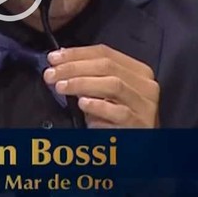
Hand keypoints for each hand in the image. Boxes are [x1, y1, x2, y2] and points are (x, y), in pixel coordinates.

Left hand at [43, 45, 159, 127]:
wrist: (138, 146)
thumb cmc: (118, 118)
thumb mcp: (104, 93)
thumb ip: (88, 76)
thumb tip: (61, 61)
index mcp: (137, 71)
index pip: (105, 52)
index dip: (76, 53)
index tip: (53, 58)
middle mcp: (145, 85)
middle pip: (107, 66)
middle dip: (74, 68)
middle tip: (52, 74)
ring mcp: (144, 105)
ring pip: (113, 85)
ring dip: (82, 83)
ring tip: (61, 87)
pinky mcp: (140, 125)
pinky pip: (119, 112)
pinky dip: (98, 106)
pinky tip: (83, 104)